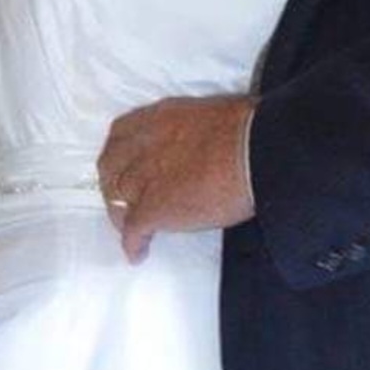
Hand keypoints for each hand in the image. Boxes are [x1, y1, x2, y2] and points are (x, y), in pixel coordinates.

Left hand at [98, 93, 255, 262]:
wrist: (258, 153)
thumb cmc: (252, 129)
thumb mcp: (217, 115)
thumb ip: (199, 129)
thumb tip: (213, 142)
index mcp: (161, 118)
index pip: (123, 133)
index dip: (120, 153)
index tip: (125, 164)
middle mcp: (145, 145)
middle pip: (111, 167)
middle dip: (113, 184)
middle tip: (124, 199)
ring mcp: (145, 178)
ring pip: (117, 200)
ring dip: (121, 216)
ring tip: (131, 230)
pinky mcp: (154, 208)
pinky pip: (134, 231)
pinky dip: (134, 244)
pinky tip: (138, 254)